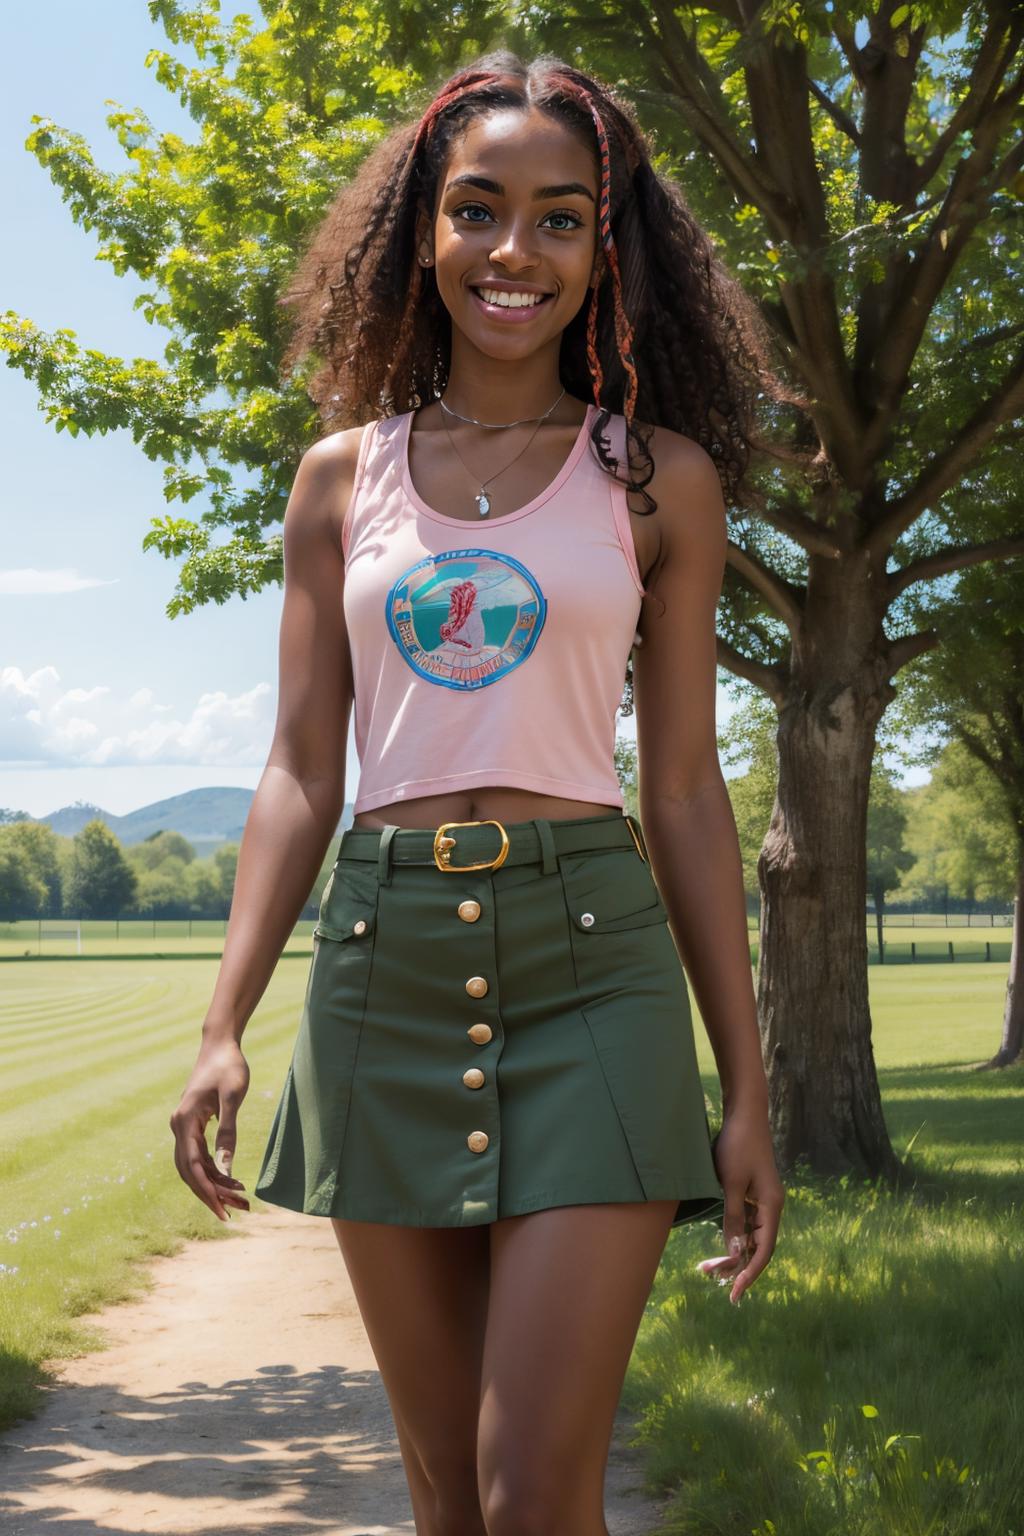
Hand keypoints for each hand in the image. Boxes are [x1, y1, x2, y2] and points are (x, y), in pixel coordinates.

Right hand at [169, 1037, 251, 1221]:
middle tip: (237, 1212)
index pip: (192, 1167)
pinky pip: (198, 1156)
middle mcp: (178, 1127)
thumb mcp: (233, 1098)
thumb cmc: (229, 1067)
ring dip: (213, 1185)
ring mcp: (183, 1127)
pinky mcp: (192, 1126)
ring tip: (239, 1200)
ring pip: (193, 1166)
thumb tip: (225, 1169)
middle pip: (189, 1172)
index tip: (223, 1211)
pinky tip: (231, 1180)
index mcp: (184, 1122)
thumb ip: (227, 1133)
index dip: (207, 1191)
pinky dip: (213, 1170)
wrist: (220, 1044)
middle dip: (211, 1194)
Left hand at [698, 1106, 783, 1303]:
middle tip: (710, 1276)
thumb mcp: (731, 1184)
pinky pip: (746, 1222)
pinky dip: (733, 1235)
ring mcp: (762, 1200)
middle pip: (757, 1247)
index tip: (735, 1293)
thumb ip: (732, 1218)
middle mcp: (770, 1207)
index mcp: (771, 1207)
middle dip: (736, 1265)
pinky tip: (719, 1244)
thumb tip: (735, 1251)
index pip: (764, 1251)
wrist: (744, 1114)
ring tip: (708, 1267)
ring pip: (750, 1236)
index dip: (750, 1274)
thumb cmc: (737, 1146)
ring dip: (733, 1251)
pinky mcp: (752, 1193)